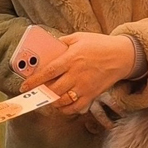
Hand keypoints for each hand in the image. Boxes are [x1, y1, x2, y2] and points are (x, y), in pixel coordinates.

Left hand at [19, 32, 134, 114]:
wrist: (122, 56)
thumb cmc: (100, 45)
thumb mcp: (79, 37)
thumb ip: (63, 42)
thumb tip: (49, 47)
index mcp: (71, 58)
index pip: (48, 72)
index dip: (34, 81)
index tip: (24, 86)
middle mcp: (77, 74)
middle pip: (54, 89)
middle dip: (42, 93)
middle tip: (35, 93)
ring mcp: (85, 86)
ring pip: (63, 100)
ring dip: (53, 101)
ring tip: (49, 98)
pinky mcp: (92, 94)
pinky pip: (75, 107)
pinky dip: (66, 109)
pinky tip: (62, 105)